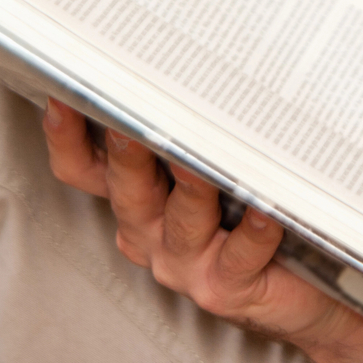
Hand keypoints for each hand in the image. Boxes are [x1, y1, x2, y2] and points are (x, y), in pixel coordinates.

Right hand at [40, 99, 360, 349]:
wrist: (298, 296)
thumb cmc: (250, 222)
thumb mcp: (205, 176)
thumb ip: (186, 135)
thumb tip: (186, 66)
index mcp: (134, 202)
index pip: (83, 170)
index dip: (66, 136)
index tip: (64, 93)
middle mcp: (149, 234)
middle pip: (126, 189)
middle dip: (128, 151)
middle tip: (133, 118)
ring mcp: (184, 263)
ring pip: (182, 218)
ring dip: (191, 184)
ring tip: (201, 159)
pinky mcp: (224, 287)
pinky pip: (240, 254)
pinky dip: (254, 230)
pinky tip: (268, 211)